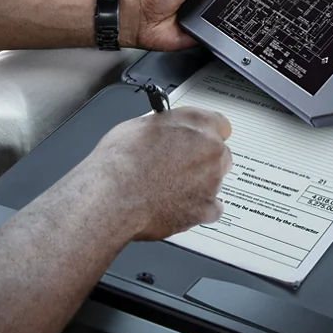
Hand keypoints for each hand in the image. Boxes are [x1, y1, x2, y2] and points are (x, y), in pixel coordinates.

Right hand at [85, 107, 232, 240]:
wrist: (112, 196)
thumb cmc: (120, 161)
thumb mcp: (139, 125)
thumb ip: (165, 127)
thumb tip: (165, 132)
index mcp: (196, 123)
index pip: (220, 125)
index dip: (206, 134)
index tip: (199, 141)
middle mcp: (210, 150)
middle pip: (220, 155)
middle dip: (203, 161)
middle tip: (178, 167)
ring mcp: (212, 182)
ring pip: (214, 183)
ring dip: (199, 185)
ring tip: (168, 189)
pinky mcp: (206, 209)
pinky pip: (211, 210)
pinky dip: (196, 210)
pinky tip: (175, 206)